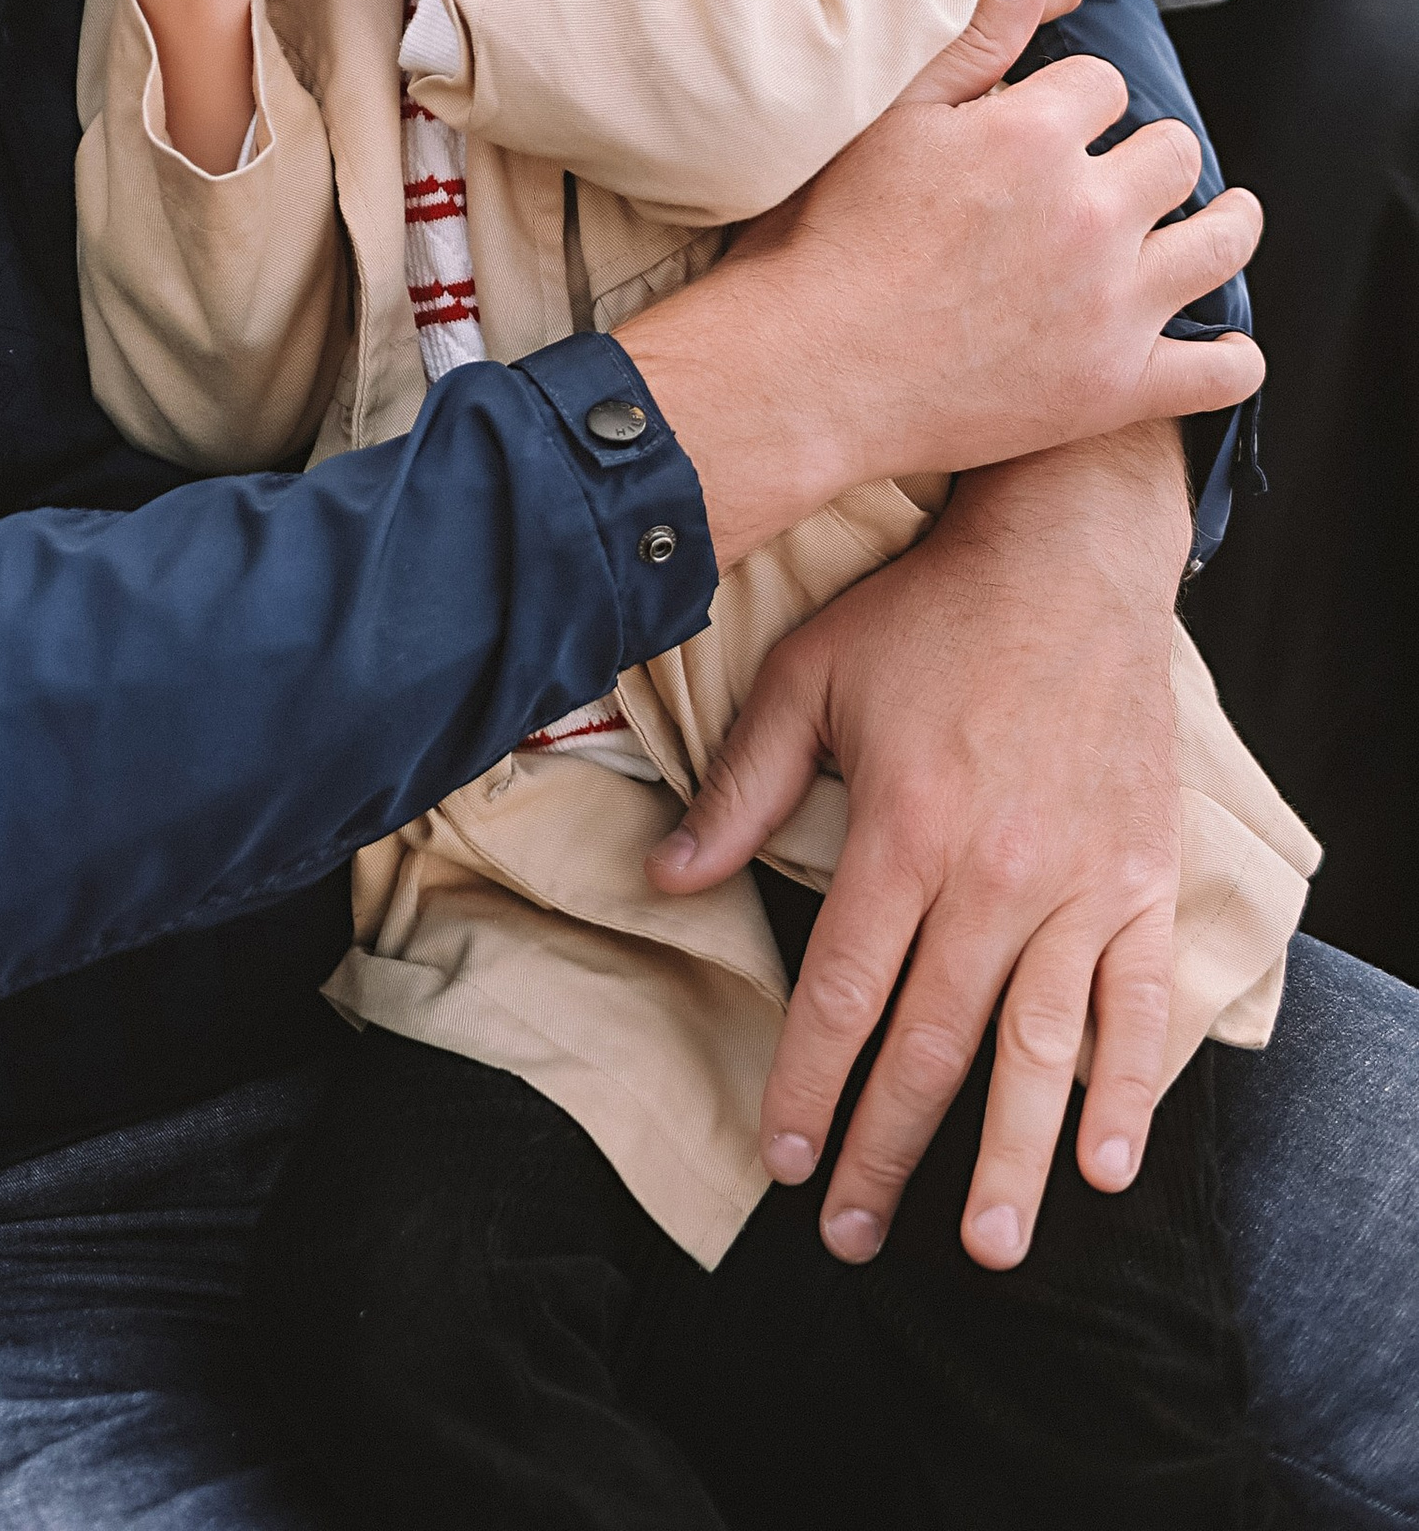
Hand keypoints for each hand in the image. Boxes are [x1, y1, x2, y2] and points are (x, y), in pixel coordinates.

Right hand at [618, 0, 1261, 566]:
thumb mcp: (889, 118)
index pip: (1105, 84)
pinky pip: (1223, 369)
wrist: (808, 370)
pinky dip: (1229, 355)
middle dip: (1148, 155)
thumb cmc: (830, 237)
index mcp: (1032, 136)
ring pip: (1223, 241)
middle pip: (1175, 151)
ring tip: (1218, 220)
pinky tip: (1213, 342)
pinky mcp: (1116, 386)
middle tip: (1124, 175)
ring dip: (1225, 224)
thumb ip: (972, 37)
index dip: (1079, 100)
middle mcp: (1088, 212)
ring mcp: (1112, 304)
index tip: (1055, 124)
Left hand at [648, 428, 1191, 1271]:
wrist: (1070, 559)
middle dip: (884, 1150)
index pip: (843, 990)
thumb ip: (740, 786)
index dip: (807, 1084)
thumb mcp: (811, 675)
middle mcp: (993, 874)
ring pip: (1038, 1052)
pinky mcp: (1140, 881)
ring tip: (980, 1246)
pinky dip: (1125, 1092)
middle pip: (932, 1044)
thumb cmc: (929, 615)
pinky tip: (1103, 1168)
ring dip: (1006, 1159)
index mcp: (903, 829)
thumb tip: (666, 879)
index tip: (780, 1159)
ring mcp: (1077, 884)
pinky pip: (1136, 1007)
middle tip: (847, 1235)